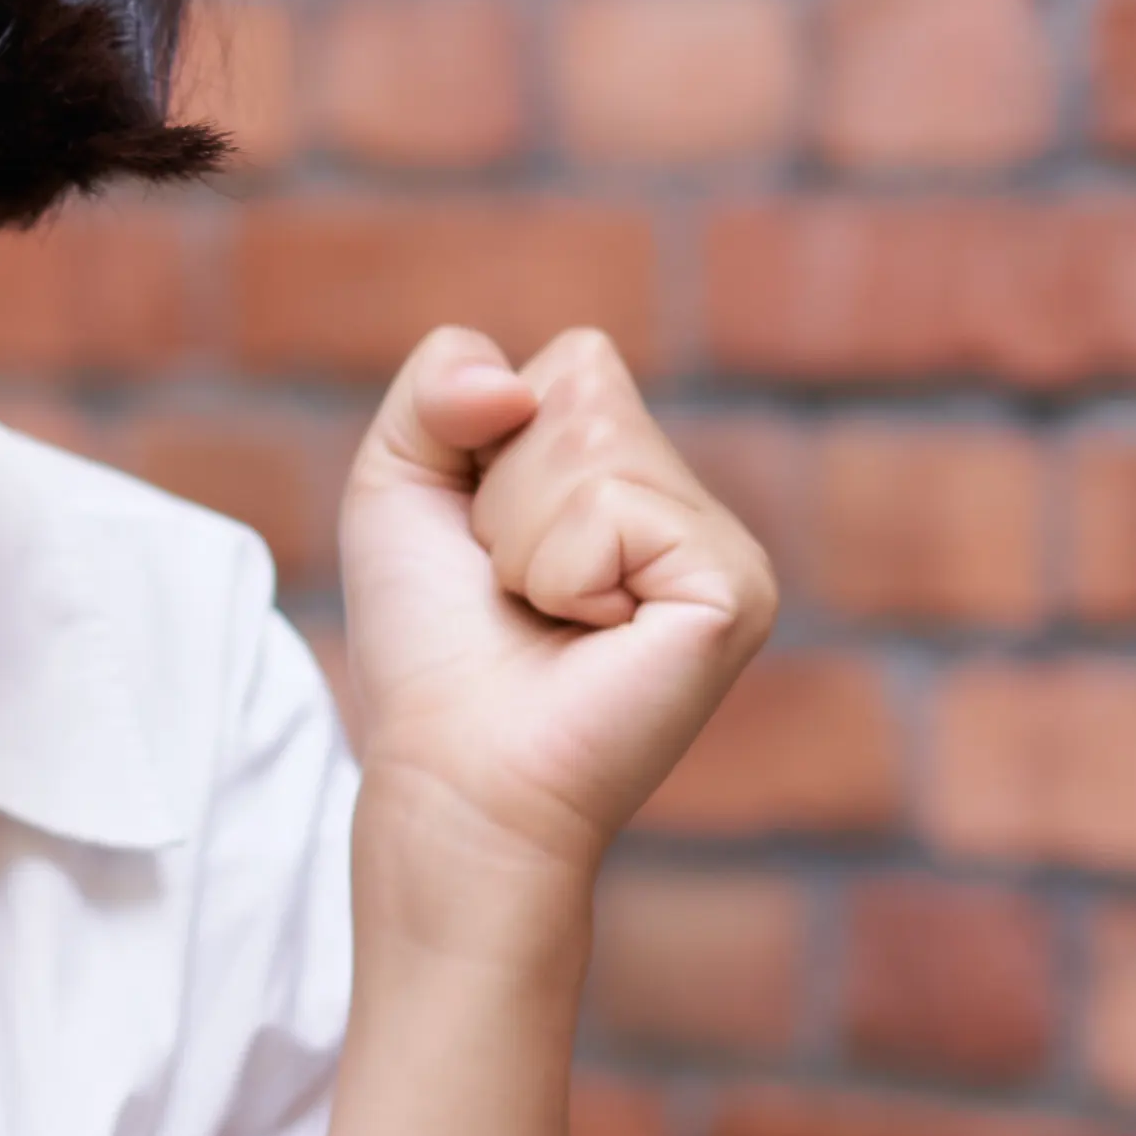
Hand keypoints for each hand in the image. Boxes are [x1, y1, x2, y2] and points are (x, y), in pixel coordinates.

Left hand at [334, 326, 779, 942]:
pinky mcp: (737, 590)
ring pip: (596, 443)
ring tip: (547, 618)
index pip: (574, 361)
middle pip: (585, 387)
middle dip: (506, 489)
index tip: (487, 544)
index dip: (490, 440)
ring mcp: (727, 549)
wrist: (453, 773)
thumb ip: (440, 377)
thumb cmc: (431, 648)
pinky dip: (564, 572)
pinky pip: (616, 508)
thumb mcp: (399, 478)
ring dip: (526, 537)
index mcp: (637, 478)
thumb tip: (515, 381)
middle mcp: (696, 507)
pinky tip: (588, 638)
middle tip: (515, 592)